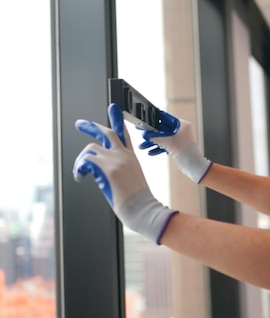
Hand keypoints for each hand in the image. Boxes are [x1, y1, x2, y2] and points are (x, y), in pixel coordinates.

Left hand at [73, 103, 177, 243]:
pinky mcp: (106, 169)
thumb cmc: (138, 200)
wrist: (143, 209)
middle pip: (106, 133)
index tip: (113, 108)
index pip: (124, 134)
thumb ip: (117, 169)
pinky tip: (80, 178)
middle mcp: (124, 155)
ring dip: (81, 161)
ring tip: (81, 173)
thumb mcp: (131, 180)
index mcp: (131, 157)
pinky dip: (79, 169)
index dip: (117, 120)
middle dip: (91, 126)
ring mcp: (115, 160)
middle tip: (80, 124)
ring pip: (89, 150)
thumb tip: (97, 169)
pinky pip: (84, 161)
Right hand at [139, 110, 212, 182]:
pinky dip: (159, 148)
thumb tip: (146, 135)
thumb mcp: (168, 143)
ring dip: (153, 142)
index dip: (154, 120)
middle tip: (141, 134)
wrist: (194, 166)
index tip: (145, 121)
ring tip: (142, 146)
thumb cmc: (186, 153)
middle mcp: (181, 130)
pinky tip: (150, 152)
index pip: (165, 118)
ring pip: (163, 138)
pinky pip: (166, 145)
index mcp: (182, 124)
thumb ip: (156, 138)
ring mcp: (179, 138)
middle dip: (151, 134)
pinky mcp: (178, 146)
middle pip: (162, 129)